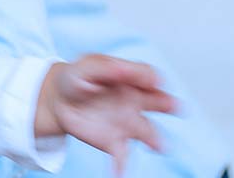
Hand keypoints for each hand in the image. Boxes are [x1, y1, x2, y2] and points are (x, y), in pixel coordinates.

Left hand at [35, 54, 176, 174]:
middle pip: (160, 103)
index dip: (148, 77)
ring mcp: (127, 124)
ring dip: (156, 140)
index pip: (147, 75)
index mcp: (131, 79)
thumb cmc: (78, 79)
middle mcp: (136, 102)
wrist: (59, 100)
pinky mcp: (113, 142)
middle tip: (175, 107)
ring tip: (160, 147)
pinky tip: (118, 173)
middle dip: (169, 105)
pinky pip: (122, 156)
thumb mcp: (87, 66)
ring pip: (148, 133)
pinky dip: (121, 166)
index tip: (151, 80)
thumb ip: (106, 68)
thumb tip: (122, 69)